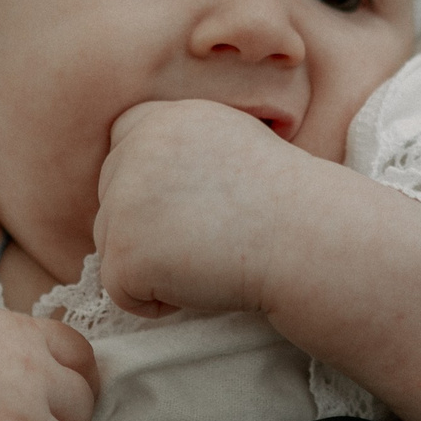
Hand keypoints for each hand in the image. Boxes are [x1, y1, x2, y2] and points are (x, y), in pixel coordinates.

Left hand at [92, 100, 325, 318]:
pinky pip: (122, 292)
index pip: (121, 153)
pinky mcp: (125, 251)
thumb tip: (144, 185)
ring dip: (155, 266)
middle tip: (214, 233)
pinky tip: (205, 280)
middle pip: (111, 205)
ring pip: (112, 248)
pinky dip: (159, 301)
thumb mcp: (232, 144)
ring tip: (213, 253)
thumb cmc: (287, 205)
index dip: (154, 191)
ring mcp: (125, 200)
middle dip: (151, 232)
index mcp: (162, 118)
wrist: (310, 240)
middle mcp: (135, 150)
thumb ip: (180, 149)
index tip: (199, 204)